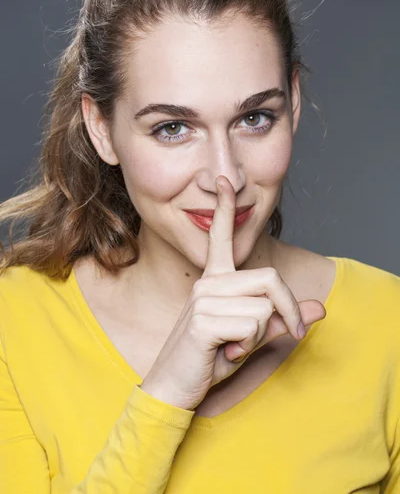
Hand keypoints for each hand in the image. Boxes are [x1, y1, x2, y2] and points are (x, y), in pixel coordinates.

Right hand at [140, 176, 325, 410]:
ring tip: (234, 346)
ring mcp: (203, 299)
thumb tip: (320, 306)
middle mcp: (208, 283)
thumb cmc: (209, 359)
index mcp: (215, 281)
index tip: (224, 181)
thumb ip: (281, 319)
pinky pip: (252, 326)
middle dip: (290, 310)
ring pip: (264, 308)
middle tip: (291, 333)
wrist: (174, 388)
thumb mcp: (250, 337)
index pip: (220, 237)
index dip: (225, 209)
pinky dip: (248, 346)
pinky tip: (225, 352)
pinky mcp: (203, 320)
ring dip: (260, 336)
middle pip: (271, 279)